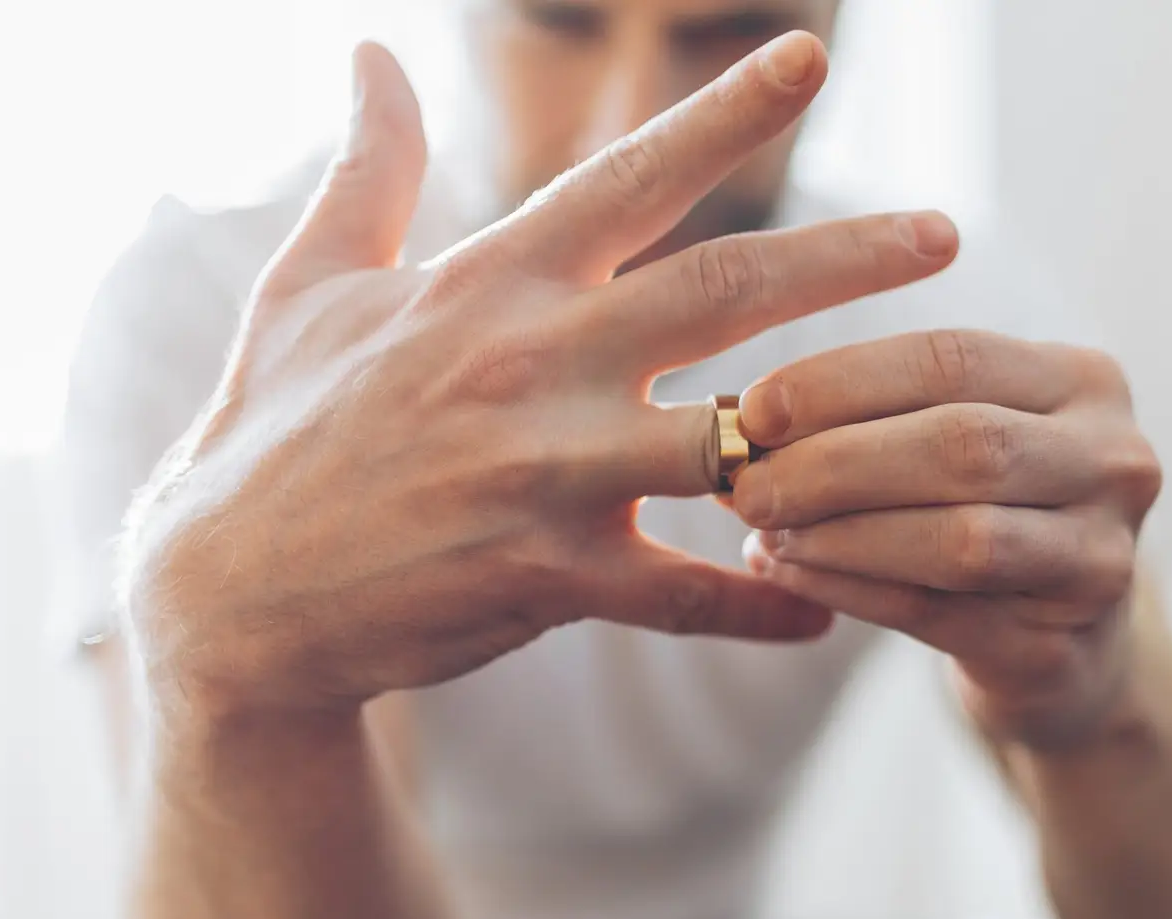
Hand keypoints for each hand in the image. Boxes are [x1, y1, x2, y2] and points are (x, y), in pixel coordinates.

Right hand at [119, 36, 958, 716]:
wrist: (224, 595)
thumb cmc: (273, 431)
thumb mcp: (309, 282)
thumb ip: (368, 168)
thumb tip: (367, 53)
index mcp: (488, 279)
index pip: (625, 175)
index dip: (724, 112)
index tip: (813, 58)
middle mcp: (529, 360)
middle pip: (719, 290)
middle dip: (844, 258)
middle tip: (946, 233)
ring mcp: (542, 470)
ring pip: (728, 438)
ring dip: (835, 434)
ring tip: (931, 430)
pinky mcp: (545, 575)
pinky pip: (684, 590)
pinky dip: (758, 601)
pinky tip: (826, 609)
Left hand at [731, 331, 1161, 749]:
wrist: (1066, 648)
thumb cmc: (988, 515)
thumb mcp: (959, 440)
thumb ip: (880, 417)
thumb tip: (745, 420)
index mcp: (1086, 381)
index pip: (952, 359)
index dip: (843, 381)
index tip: (753, 408)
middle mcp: (1115, 462)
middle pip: (961, 444)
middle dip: (835, 464)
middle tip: (747, 485)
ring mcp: (1101, 560)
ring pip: (959, 538)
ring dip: (841, 535)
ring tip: (764, 532)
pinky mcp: (1061, 647)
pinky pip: (937, 614)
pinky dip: (852, 592)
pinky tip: (790, 576)